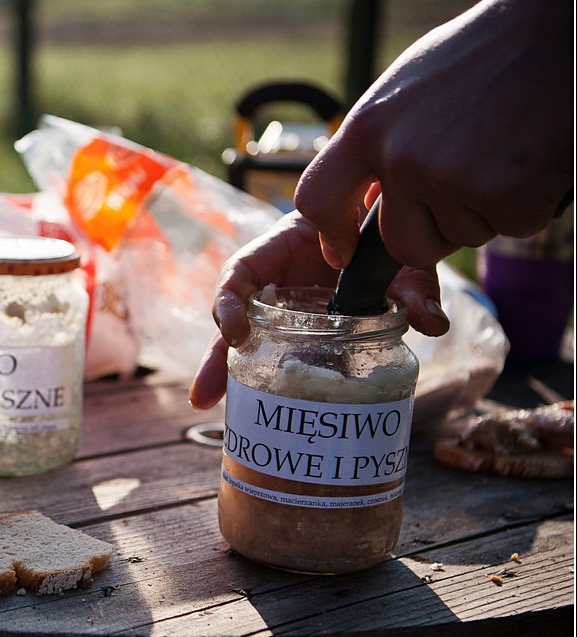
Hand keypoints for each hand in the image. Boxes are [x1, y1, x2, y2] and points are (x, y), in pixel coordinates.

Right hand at [187, 211, 449, 410]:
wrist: (379, 226)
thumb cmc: (373, 229)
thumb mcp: (392, 252)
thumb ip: (411, 283)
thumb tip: (432, 323)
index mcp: (280, 252)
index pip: (239, 276)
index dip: (230, 305)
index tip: (238, 335)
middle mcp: (273, 286)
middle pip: (234, 322)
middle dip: (217, 361)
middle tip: (205, 397)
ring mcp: (283, 314)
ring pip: (251, 345)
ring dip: (234, 378)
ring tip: (219, 410)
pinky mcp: (303, 336)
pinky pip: (285, 358)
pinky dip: (280, 382)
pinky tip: (276, 406)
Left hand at [295, 0, 572, 269]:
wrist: (552, 32)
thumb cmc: (481, 56)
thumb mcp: (405, 91)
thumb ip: (379, 145)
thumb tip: (369, 200)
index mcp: (367, 128)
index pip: (318, 200)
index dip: (331, 234)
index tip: (342, 252)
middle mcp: (401, 159)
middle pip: (402, 243)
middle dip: (432, 231)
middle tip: (461, 190)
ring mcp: (451, 180)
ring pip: (461, 236)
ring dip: (484, 211)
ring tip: (499, 154)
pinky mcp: (505, 195)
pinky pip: (511, 227)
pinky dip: (525, 204)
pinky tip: (528, 159)